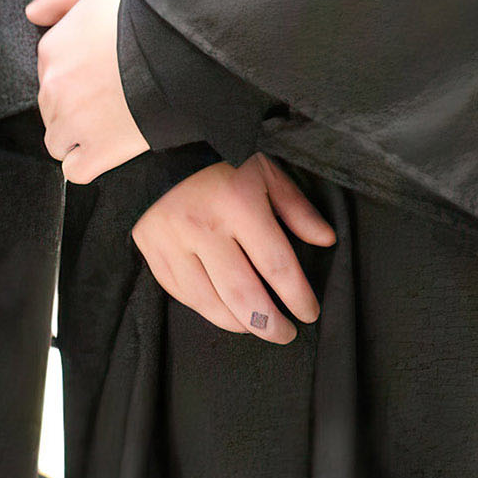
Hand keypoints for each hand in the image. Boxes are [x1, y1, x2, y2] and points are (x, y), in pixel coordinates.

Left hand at [28, 0, 140, 180]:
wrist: (177, 51)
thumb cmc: (142, 16)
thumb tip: (32, 13)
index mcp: (51, 50)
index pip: (49, 72)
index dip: (75, 75)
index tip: (101, 73)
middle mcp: (53, 88)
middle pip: (51, 108)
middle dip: (74, 107)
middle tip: (111, 97)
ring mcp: (72, 123)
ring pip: (58, 141)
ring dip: (77, 137)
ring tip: (109, 125)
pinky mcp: (97, 152)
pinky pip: (75, 171)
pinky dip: (87, 165)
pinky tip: (105, 151)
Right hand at [130, 155, 336, 341]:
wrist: (156, 143)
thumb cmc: (218, 156)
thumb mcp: (264, 171)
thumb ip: (295, 208)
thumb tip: (325, 240)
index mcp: (238, 205)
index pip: (277, 266)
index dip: (298, 297)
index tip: (309, 312)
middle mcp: (203, 227)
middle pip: (242, 294)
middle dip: (269, 323)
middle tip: (285, 334)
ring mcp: (172, 241)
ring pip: (208, 302)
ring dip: (237, 323)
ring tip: (256, 328)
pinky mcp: (152, 249)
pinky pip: (181, 293)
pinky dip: (205, 308)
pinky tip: (222, 311)